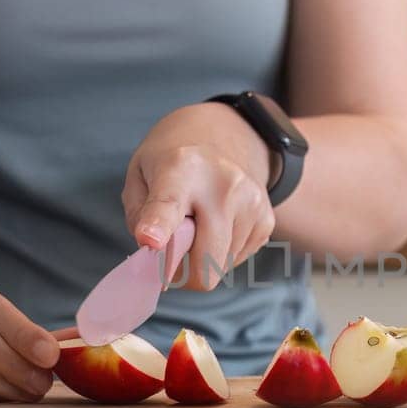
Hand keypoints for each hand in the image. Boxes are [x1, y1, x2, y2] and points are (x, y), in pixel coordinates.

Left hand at [123, 102, 276, 289]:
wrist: (222, 136)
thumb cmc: (172, 165)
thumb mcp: (139, 177)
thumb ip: (140, 217)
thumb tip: (157, 254)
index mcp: (181, 168)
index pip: (169, 205)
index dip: (159, 227)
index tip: (149, 240)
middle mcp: (224, 185)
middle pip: (206, 262)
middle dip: (184, 271)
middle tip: (171, 249)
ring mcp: (252, 203)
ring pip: (220, 266)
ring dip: (203, 256)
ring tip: (199, 223)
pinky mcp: (266, 220)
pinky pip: (237, 260)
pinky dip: (222, 251)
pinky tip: (218, 224)